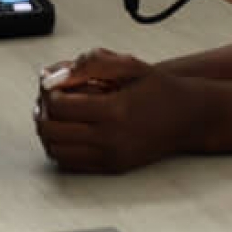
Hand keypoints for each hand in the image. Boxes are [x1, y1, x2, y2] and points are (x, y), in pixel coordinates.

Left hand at [34, 48, 208, 173]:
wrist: (189, 117)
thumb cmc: (160, 89)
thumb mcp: (129, 64)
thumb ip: (92, 63)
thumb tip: (58, 74)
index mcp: (115, 110)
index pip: (59, 106)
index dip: (48, 92)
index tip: (53, 84)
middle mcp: (111, 138)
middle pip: (52, 131)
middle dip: (42, 112)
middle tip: (47, 100)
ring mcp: (111, 157)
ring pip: (56, 151)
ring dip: (48, 132)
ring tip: (55, 115)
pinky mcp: (112, 168)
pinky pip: (71, 164)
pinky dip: (60, 148)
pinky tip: (67, 131)